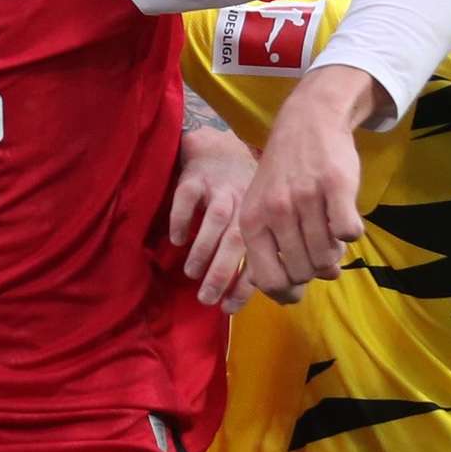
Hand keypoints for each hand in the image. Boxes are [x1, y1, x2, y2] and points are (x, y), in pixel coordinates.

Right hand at [168, 121, 257, 312]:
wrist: (216, 144)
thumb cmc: (238, 190)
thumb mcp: (256, 213)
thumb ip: (259, 248)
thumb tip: (274, 292)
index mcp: (261, 215)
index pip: (258, 253)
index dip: (245, 283)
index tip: (228, 308)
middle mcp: (243, 200)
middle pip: (237, 239)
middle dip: (222, 272)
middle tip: (207, 300)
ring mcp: (219, 186)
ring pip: (215, 219)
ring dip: (204, 248)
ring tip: (191, 274)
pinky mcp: (194, 175)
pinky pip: (187, 196)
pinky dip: (181, 218)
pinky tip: (176, 240)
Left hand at [215, 66, 377, 307]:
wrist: (308, 121)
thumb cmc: (285, 175)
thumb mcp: (263, 210)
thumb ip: (272, 253)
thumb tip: (292, 296)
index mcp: (252, 222)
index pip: (270, 280)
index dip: (289, 291)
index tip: (300, 284)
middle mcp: (275, 211)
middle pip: (303, 271)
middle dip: (315, 268)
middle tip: (320, 248)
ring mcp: (305, 197)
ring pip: (328, 255)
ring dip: (335, 251)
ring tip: (330, 232)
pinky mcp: (335, 185)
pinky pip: (349, 233)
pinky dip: (352, 233)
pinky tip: (345, 218)